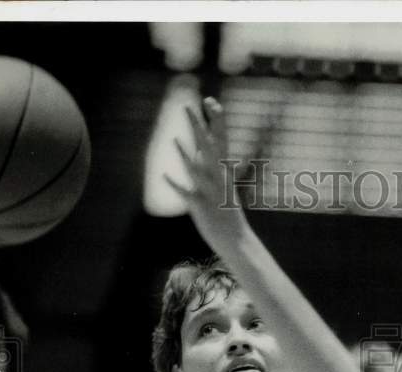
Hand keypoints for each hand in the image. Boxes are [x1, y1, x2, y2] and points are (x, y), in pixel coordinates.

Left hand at [164, 98, 245, 247]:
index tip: (210, 100)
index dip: (216, 119)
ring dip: (185, 155)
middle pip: (207, 148)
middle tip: (187, 106)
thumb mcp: (220, 183)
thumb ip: (208, 163)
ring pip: (197, 170)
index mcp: (224, 171)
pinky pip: (187, 194)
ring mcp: (210, 193)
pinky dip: (176, 185)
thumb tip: (196, 145)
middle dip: (197, 128)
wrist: (237, 241)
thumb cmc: (226, 212)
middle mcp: (218, 179)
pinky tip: (165, 176)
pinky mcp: (201, 208)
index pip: (221, 139)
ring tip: (174, 140)